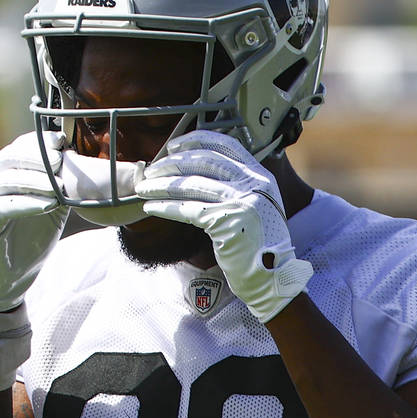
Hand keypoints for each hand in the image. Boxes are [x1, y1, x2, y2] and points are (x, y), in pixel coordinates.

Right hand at [0, 131, 68, 311]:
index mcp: (3, 171)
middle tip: (61, 160)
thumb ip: (62, 185)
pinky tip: (47, 204)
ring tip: (60, 185)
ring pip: (7, 179)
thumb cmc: (28, 239)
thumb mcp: (51, 207)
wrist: (5, 277)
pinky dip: (26, 203)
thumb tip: (85, 164)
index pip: (20, 147)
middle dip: (38, 157)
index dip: (40, 142)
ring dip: (36, 180)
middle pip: (12, 157)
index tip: (63, 141)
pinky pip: (2, 206)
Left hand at [136, 131, 311, 321]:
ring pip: (193, 184)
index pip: (225, 145)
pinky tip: (151, 207)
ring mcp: (241, 202)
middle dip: (173, 163)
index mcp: (260, 177)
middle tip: (152, 169)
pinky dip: (166, 206)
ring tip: (144, 187)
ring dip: (163, 185)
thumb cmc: (259, 244)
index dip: (196, 141)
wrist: (272, 276)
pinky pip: (188, 209)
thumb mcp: (257, 206)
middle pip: (205, 161)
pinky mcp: (226, 222)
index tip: (174, 146)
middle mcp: (253, 185)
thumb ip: (238, 187)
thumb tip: (203, 172)